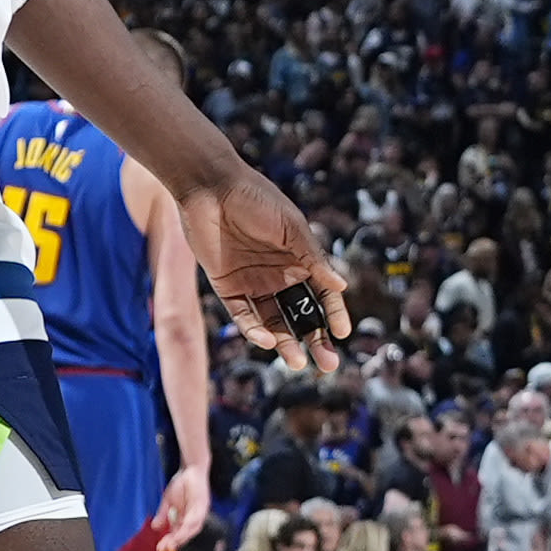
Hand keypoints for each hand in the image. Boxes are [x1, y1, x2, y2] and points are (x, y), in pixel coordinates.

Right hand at [155, 465, 210, 550]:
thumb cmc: (182, 484)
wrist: (192, 468)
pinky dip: (188, 526)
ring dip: (182, 537)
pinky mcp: (203, 505)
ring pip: (192, 529)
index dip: (170, 541)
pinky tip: (181, 531)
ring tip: (172, 544)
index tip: (160, 548)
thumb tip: (155, 527)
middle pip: (186, 534)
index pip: (179, 533)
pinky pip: (196, 518)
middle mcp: (195, 517)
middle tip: (164, 549)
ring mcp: (200, 512)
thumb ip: (163, 515)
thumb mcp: (168, 501)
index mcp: (187, 518)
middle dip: (175, 543)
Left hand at [185, 171, 349, 369]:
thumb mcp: (291, 228)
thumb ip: (313, 258)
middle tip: (328, 364)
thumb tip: (342, 286)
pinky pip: (242, 315)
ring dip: (286, 343)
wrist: (209, 186)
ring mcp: (252, 283)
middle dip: (315, 339)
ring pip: (273, 322)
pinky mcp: (226, 287)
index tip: (341, 334)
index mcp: (300, 259)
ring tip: (298, 363)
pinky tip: (267, 340)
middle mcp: (278, 275)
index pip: (322, 294)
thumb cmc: (256, 199)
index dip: (332, 314)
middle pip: (300, 315)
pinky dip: (254, 330)